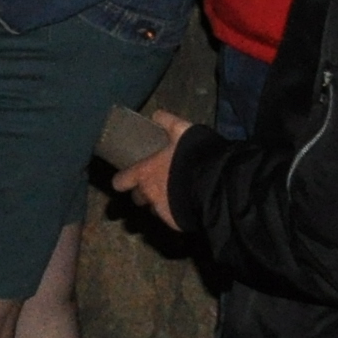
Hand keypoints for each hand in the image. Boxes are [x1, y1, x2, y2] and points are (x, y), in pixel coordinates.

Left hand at [115, 109, 193, 229]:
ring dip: (160, 204)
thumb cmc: (194, 155)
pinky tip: (188, 205)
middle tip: (155, 185)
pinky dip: (177, 213)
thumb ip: (167, 122)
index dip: (122, 180)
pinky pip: (173, 218)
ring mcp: (162, 212)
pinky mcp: (177, 223)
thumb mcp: (182, 131)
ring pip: (154, 210)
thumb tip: (156, 114)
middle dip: (143, 193)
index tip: (123, 180)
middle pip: (137, 198)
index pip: (121, 181)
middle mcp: (148, 195)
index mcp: (144, 173)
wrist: (216, 184)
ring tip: (174, 196)